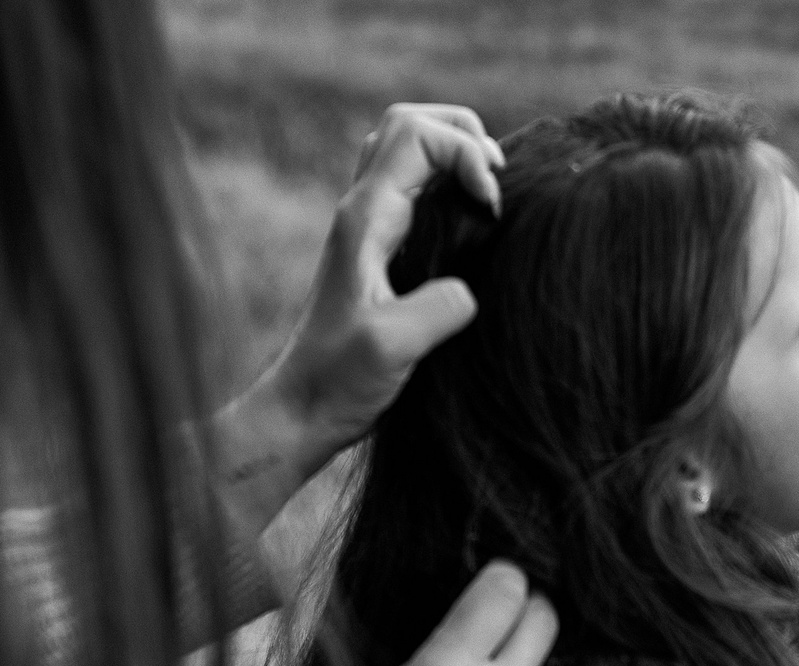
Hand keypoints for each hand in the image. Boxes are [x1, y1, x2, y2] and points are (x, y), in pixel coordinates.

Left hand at [215, 105, 505, 519]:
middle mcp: (362, 210)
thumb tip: (469, 290)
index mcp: (365, 219)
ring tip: (488, 195)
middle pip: (409, 123)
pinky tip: (472, 225)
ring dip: (454, 155)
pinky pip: (411, 186)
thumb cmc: (339, 382)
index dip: (466, 154)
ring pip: (407, 149)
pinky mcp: (377, 249)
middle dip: (463, 136)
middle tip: (495, 185)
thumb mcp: (393, 348)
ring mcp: (367, 227)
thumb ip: (438, 309)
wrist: (303, 409)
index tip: (492, 205)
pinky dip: (447, 185)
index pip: (417, 136)